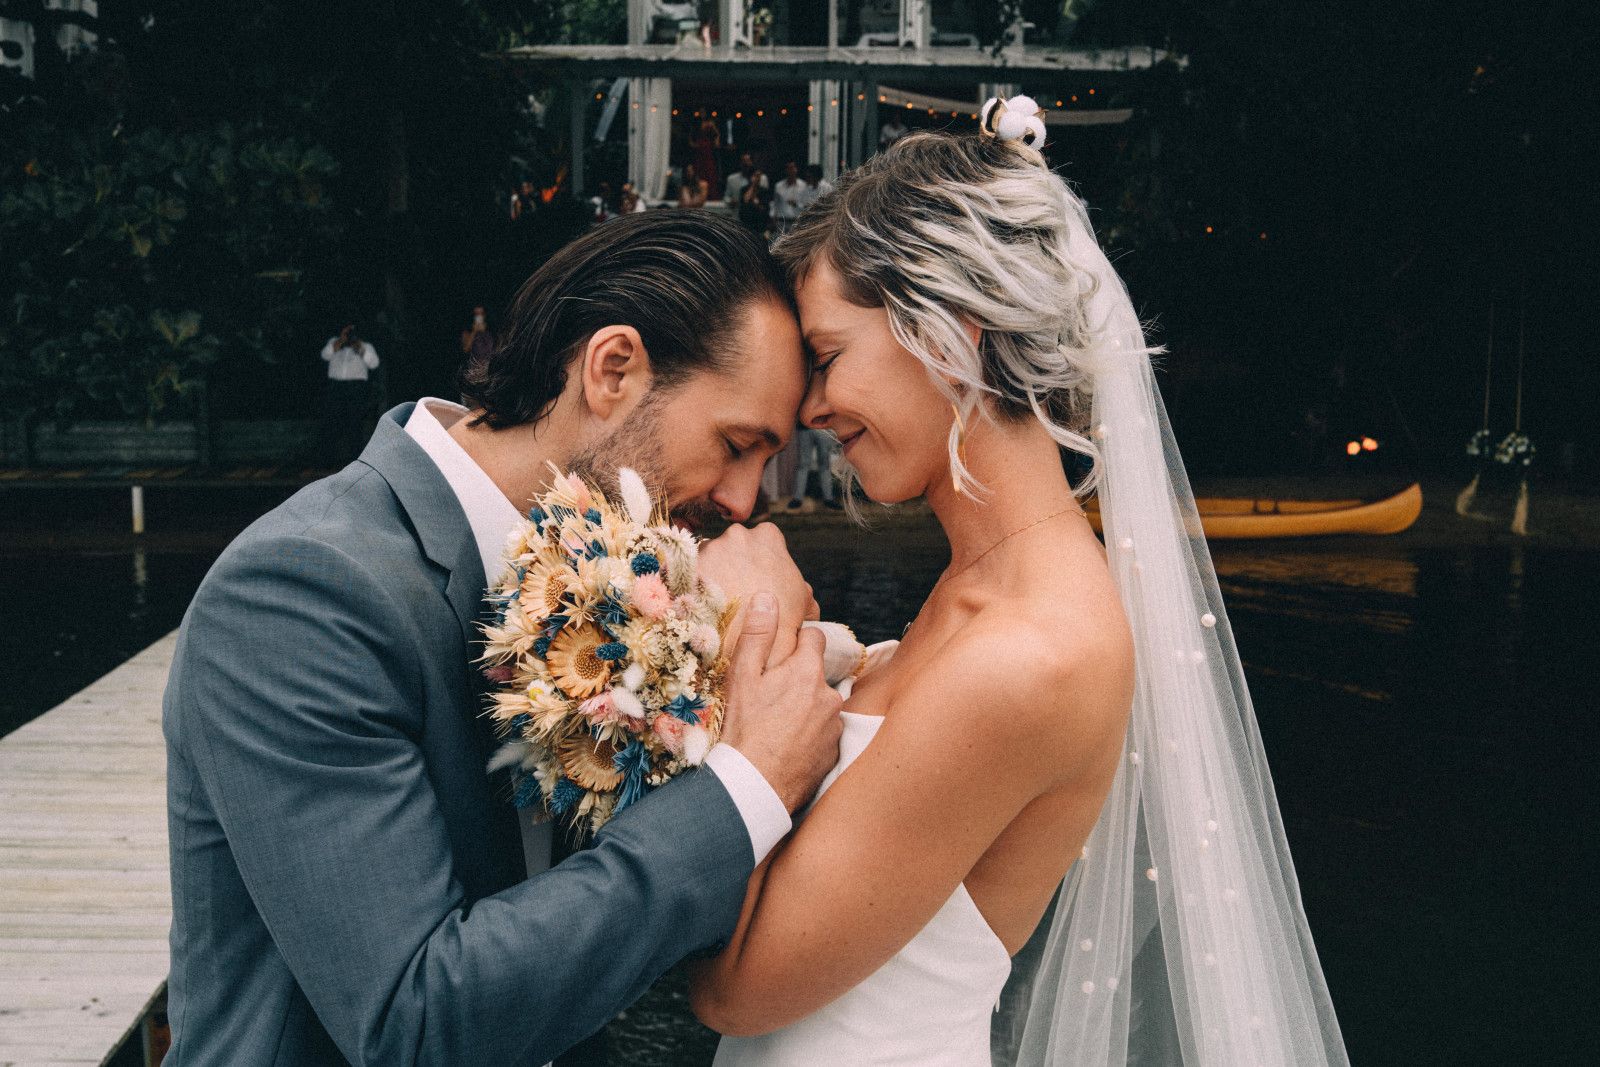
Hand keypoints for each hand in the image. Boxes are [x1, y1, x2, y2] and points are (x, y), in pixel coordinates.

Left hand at [698, 523, 816, 665]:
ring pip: (710, 558)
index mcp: (767, 536)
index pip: (764, 539)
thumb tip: (804, 601)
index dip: (762, 561)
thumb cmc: (780, 625)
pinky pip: (687, 574)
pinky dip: (693, 588)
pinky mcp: (685, 567)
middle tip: (738, 593)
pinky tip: (701, 608)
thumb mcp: (804, 604)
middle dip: (735, 564)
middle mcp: (736, 535)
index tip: (759, 579)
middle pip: (734, 546)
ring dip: (713, 575)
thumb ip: (803, 592)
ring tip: (717, 606)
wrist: (746, 648)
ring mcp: (708, 548)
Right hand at [718, 594, 842, 813]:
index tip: (780, 655)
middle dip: (799, 679)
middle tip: (772, 696)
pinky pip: (825, 733)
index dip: (797, 642)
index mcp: (808, 671)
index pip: (814, 637)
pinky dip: (811, 735)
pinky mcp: (835, 751)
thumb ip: (758, 634)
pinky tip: (788, 745)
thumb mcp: (743, 676)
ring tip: (778, 725)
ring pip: (822, 705)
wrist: (755, 786)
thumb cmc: (745, 729)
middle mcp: (830, 695)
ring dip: (806, 708)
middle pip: (817, 674)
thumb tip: (767, 597)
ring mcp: (835, 725)